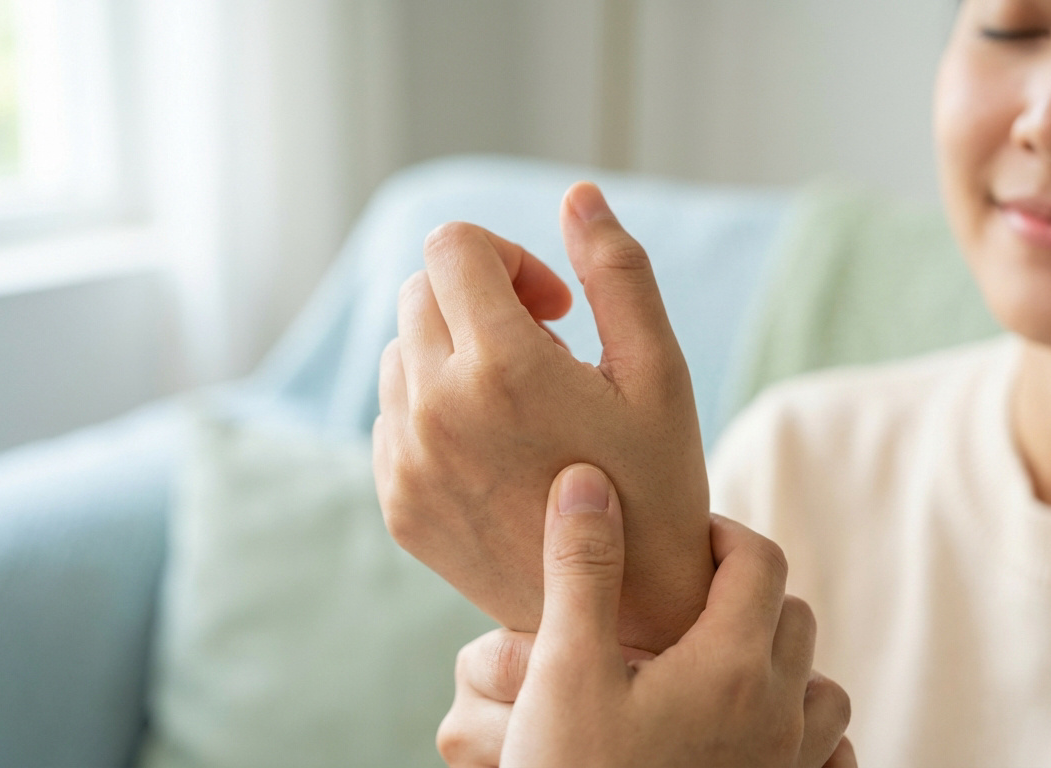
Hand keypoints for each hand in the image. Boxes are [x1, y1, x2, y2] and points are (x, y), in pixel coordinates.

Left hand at [374, 183, 713, 652]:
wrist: (625, 613)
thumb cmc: (657, 484)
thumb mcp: (659, 372)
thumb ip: (618, 272)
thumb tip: (576, 193)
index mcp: (502, 366)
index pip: (453, 245)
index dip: (508, 256)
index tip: (554, 307)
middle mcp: (436, 410)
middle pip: (421, 290)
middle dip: (480, 300)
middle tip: (547, 355)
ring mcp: (406, 463)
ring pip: (400, 351)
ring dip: (454, 353)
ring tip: (520, 407)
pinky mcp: (396, 504)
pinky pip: (392, 416)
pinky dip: (433, 410)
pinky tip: (495, 451)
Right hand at [437, 464, 856, 767]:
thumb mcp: (563, 671)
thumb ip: (582, 570)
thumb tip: (588, 481)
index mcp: (732, 666)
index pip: (760, 560)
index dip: (721, 535)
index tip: (678, 543)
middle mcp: (779, 715)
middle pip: (795, 615)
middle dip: (747, 594)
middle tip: (685, 603)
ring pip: (822, 690)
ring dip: (783, 664)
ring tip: (719, 668)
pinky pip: (830, 759)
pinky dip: (806, 734)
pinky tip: (755, 738)